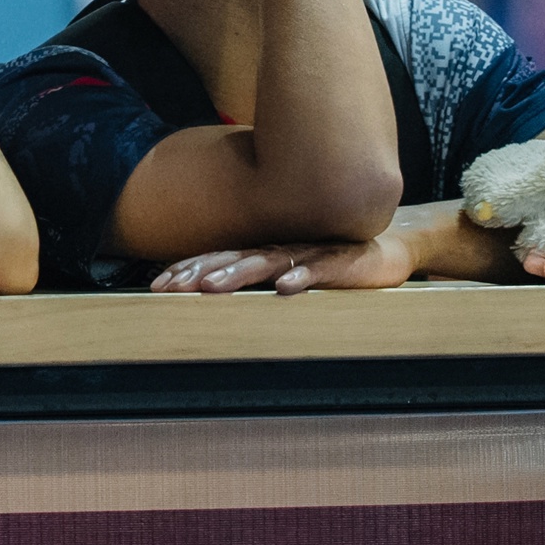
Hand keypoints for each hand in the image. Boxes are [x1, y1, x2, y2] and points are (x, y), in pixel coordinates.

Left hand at [152, 229, 417, 294]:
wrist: (387, 249)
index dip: (187, 270)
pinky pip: (318, 270)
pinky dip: (300, 277)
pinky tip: (285, 288)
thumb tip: (214, 296)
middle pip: (231, 259)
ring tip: (211, 288)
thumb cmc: (330, 263)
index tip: (157, 286)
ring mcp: (309, 254)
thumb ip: (257, 278)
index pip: (216, 259)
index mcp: (264, 252)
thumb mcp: (287, 272)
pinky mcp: (341, 262)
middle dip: (198, 273)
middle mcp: (280, 249)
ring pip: (267, 262)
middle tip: (169, 288)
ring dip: (238, 275)